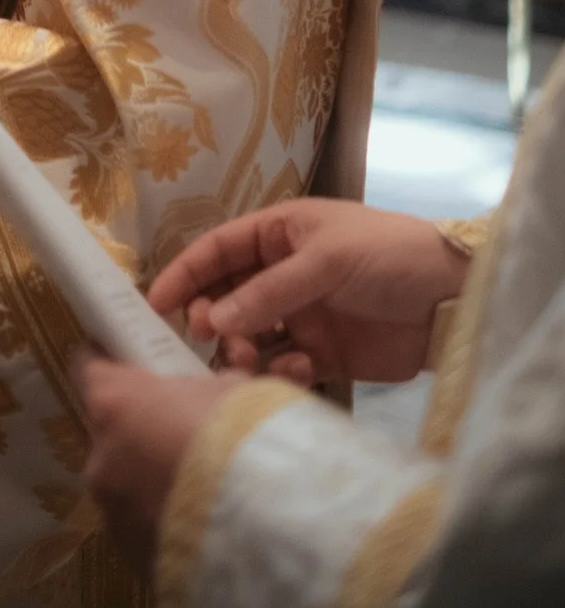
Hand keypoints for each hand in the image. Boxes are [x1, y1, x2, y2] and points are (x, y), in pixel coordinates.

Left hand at [78, 356, 245, 568]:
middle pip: (110, 434)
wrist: (265, 525)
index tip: (120, 361)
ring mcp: (112, 512)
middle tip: (180, 435)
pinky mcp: (131, 556)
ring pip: (126, 486)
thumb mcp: (228, 390)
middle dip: (140, 432)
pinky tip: (202, 525)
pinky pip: (143, 528)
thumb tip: (204, 398)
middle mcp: (100, 457)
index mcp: (115, 403)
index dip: (105, 362)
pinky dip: (164, 523)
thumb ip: (199, 390)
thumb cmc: (241, 438)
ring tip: (200, 491)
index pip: (87, 369)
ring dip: (152, 483)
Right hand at [146, 199, 470, 385]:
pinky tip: (298, 370)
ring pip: (250, 337)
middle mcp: (283, 275)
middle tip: (213, 336)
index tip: (156, 304)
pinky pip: (283, 367)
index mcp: (279, 235)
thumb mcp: (325, 259)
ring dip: (242, 349)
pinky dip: (281, 372)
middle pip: (227, 298)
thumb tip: (214, 320)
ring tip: (248, 360)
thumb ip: (270, 291)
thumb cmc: (385, 254)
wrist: (450, 299)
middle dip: (214, 317)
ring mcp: (302, 316)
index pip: (218, 250)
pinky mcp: (323, 355)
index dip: (185, 274)